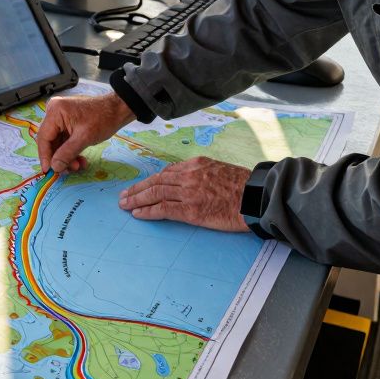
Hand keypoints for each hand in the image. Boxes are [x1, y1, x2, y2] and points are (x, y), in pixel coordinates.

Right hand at [37, 93, 134, 173]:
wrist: (118, 110)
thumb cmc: (103, 119)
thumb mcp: (84, 138)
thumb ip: (67, 154)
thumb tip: (54, 168)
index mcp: (55, 112)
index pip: (43, 138)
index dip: (45, 156)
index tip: (48, 171)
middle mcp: (54, 113)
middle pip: (50, 142)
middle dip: (59, 158)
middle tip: (69, 171)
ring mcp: (61, 118)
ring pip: (57, 144)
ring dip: (66, 157)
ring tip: (78, 166)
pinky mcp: (68, 123)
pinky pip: (64, 141)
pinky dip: (71, 152)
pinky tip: (80, 160)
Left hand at [119, 157, 250, 231]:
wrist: (256, 197)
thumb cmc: (243, 186)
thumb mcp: (220, 169)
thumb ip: (202, 172)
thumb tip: (188, 178)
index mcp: (196, 164)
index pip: (166, 172)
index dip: (151, 180)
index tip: (141, 186)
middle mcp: (189, 176)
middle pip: (156, 181)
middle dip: (137, 189)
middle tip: (124, 196)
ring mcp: (188, 192)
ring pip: (155, 193)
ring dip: (137, 199)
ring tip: (124, 205)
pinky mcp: (191, 210)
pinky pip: (163, 209)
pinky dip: (147, 211)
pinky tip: (137, 214)